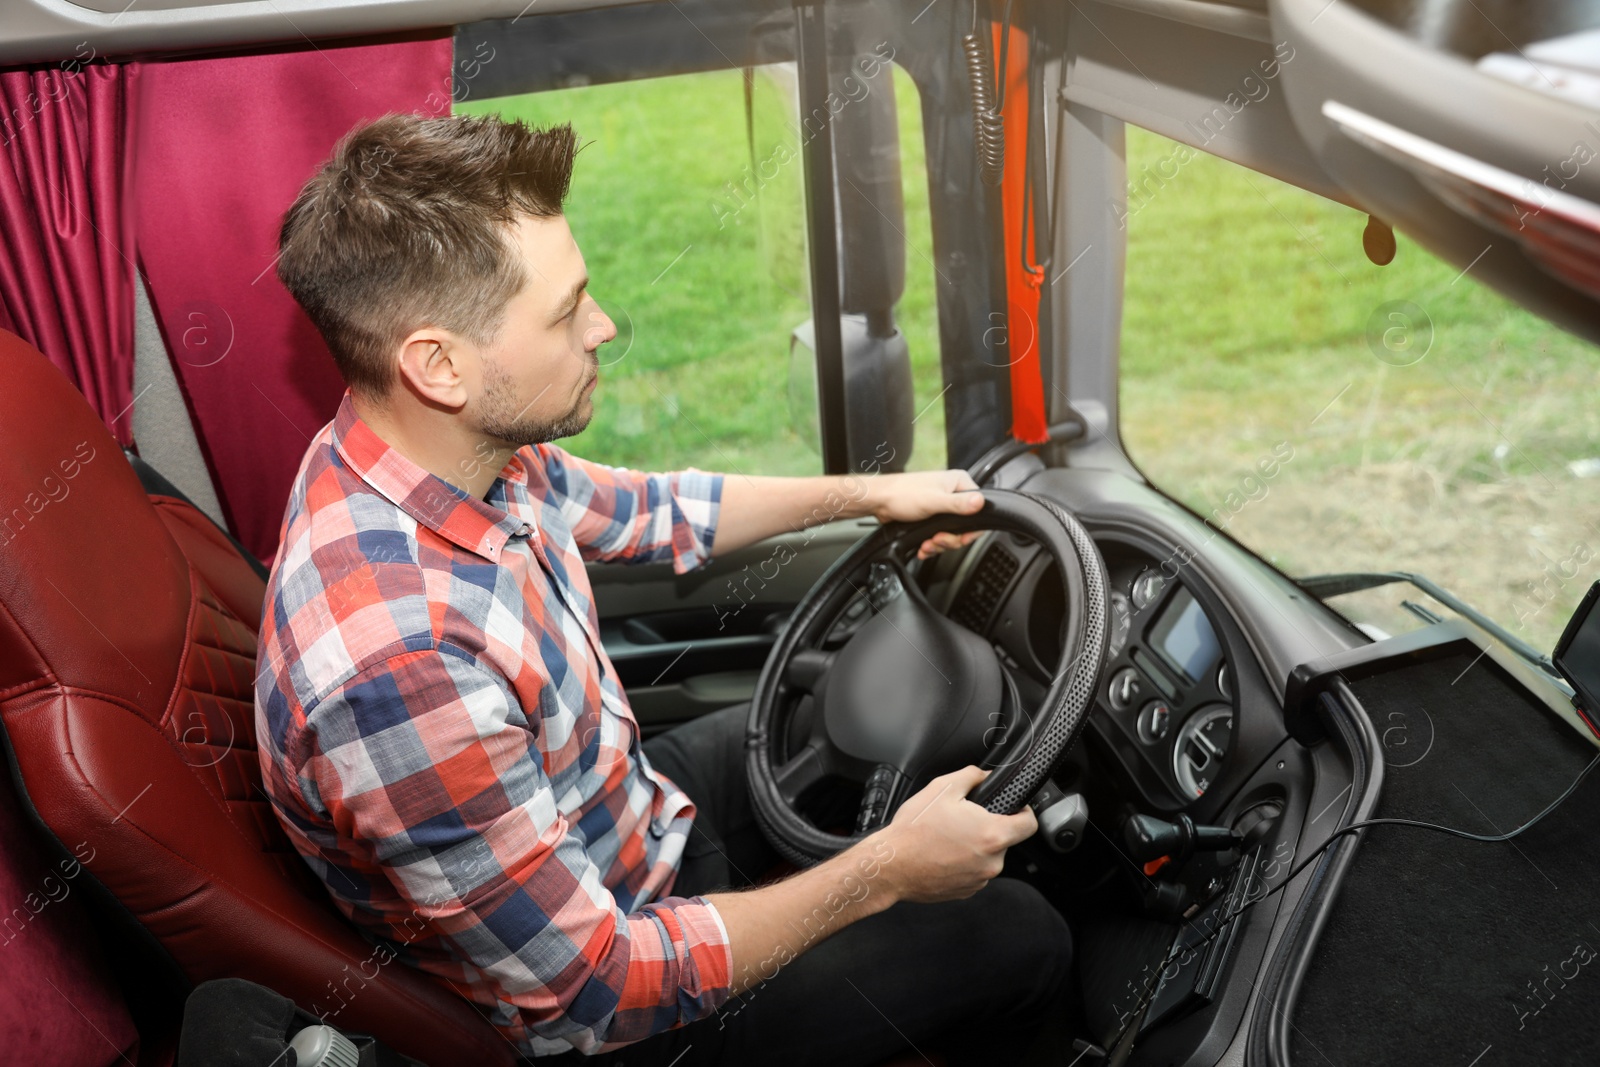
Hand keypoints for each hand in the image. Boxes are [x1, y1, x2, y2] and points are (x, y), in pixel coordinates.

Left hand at [864, 469, 984, 559]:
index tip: (960, 538)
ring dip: (939, 544)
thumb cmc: (901, 494)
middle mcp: (952, 493)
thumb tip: (981, 502)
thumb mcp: (934, 501)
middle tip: (938, 540)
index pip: (979, 509)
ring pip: (952, 533)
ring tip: (927, 545)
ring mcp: (942, 506)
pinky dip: (932, 545)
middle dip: (950, 539)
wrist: (878, 501)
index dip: (970, 529)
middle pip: (965, 525)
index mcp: (958, 483)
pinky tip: (923, 546)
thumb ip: (958, 504)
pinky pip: (940, 535)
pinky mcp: (932, 517)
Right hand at [872, 765, 1036, 903]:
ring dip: (974, 846)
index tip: (1014, 807)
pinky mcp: (966, 892)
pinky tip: (942, 854)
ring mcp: (979, 880)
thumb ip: (972, 776)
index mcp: (992, 835)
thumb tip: (985, 776)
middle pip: (1004, 839)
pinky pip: (974, 872)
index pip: (1030, 824)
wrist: (891, 866)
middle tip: (962, 819)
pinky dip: (963, 863)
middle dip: (988, 827)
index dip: (1024, 811)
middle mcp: (991, 862)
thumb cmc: (914, 831)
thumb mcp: (942, 788)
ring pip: (987, 856)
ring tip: (947, 838)